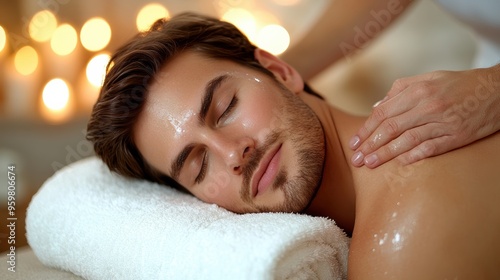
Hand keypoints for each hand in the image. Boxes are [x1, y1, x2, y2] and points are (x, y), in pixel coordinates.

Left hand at [349, 65, 499, 167]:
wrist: (496, 90)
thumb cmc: (458, 84)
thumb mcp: (428, 79)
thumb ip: (400, 90)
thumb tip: (376, 107)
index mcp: (418, 91)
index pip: (383, 113)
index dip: (365, 130)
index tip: (353, 142)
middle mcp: (428, 106)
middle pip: (390, 128)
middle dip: (370, 145)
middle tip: (356, 159)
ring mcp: (443, 122)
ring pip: (407, 140)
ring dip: (385, 154)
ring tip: (369, 164)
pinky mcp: (457, 136)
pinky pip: (431, 148)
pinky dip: (413, 156)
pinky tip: (399, 164)